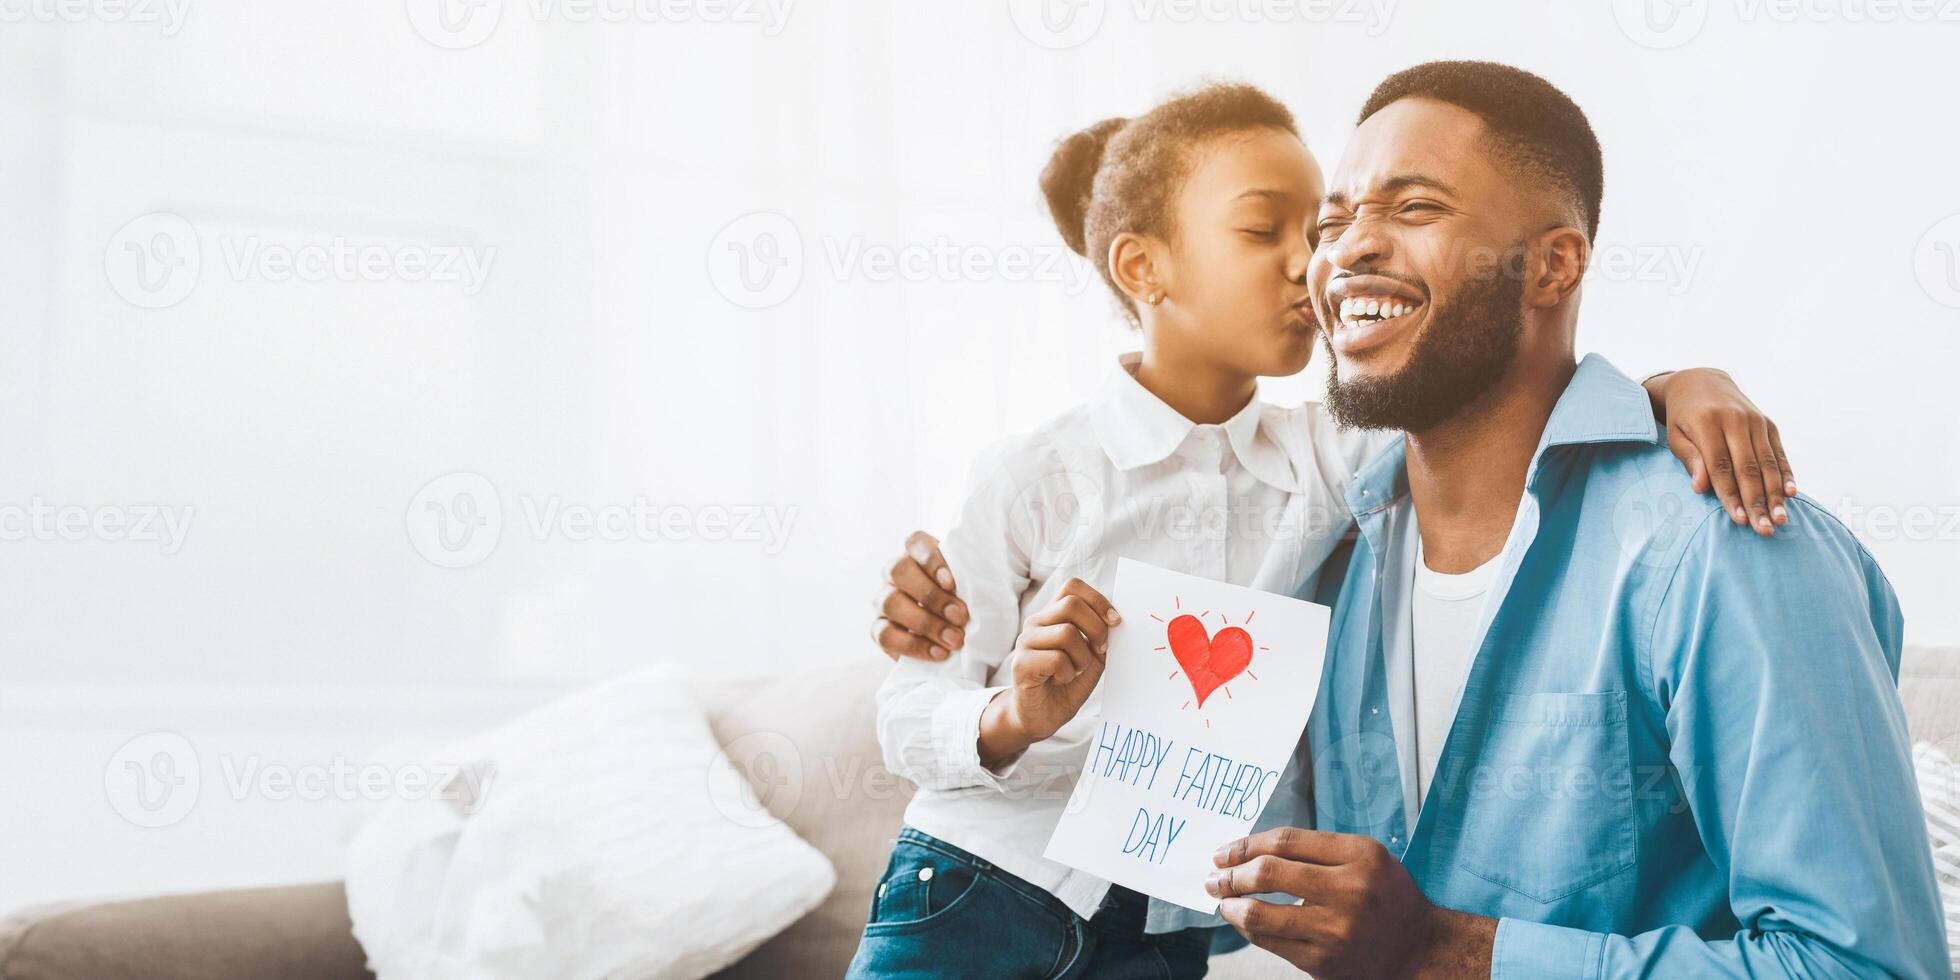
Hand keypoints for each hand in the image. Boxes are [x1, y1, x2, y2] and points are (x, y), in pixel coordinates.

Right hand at [870, 531, 968, 660]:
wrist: (954, 638)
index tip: (952, 583)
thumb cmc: (968, 603)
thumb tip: (990, 583)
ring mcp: (884, 600)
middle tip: (960, 616)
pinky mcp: (879, 629)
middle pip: (898, 570)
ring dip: (925, 622)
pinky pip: (885, 634)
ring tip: (954, 640)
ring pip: (889, 602)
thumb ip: (973, 578)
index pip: (915, 542)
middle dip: (931, 595)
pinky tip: (939, 653)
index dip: (930, 559)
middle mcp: (896, 573)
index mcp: (918, 553)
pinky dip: (913, 645)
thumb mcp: (973, 586)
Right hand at [979, 579, 1119, 762]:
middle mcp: (1036, 623)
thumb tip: (1116, 619)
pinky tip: (1061, 680)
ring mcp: (1025, 641)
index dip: (1098, 600)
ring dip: (1082, 657)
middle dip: (1096, 628)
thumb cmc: (1067, 683)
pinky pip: (1057, 659)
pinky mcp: (1021, 664)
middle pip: (1071, 604)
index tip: (1115, 621)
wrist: (1043, 716)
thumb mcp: (1092, 655)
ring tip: (1075, 670)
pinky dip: (1068, 673)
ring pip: (1066, 633)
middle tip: (1100, 650)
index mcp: (1052, 615)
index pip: (1073, 586)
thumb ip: (1100, 635)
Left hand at [1209, 828, 1494, 978]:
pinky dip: (1247, 928)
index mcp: (1360, 856)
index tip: (1224, 851)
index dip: (1245, 845)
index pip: (1285, 841)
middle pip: (1268, 873)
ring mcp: (1335, 930)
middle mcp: (1349, 891)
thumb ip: (1316, 850)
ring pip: (1260, 914)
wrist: (1420, 949)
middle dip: (1230, 873)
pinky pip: (1270, 942)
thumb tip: (1250, 852)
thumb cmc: (1386, 896)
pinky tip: (1241, 919)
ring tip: (1220, 898)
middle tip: (1213, 874)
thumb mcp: (1365, 858)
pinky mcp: (1323, 962)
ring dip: (1229, 904)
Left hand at [1644, 368, 1795, 536]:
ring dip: (1775, 494)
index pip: (1720, 466)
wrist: (1702, 381)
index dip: (1731, 495)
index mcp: (1707, 422)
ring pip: (1767, 463)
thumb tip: (1701, 488)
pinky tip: (1791, 494)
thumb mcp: (1676, 435)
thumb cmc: (1683, 416)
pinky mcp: (1768, 423)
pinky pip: (1778, 452)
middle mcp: (1735, 420)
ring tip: (1779, 519)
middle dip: (1757, 502)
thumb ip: (1690, 459)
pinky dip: (1786, 473)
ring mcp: (1755, 420)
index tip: (1739, 520)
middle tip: (1764, 529)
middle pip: (1748, 468)